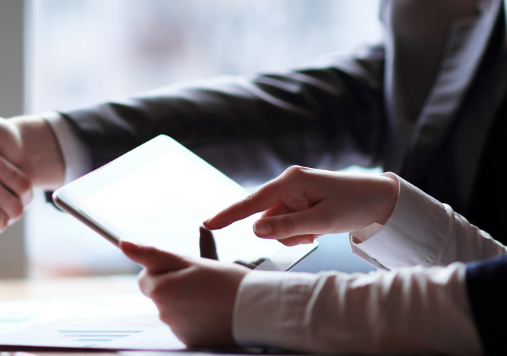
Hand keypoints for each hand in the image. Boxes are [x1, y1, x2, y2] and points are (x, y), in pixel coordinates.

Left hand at [121, 240, 248, 346]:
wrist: (257, 312)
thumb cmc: (226, 282)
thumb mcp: (190, 261)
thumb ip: (152, 254)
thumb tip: (123, 244)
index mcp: (160, 290)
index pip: (146, 276)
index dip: (166, 269)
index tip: (187, 270)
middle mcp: (163, 314)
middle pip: (160, 293)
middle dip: (176, 286)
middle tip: (203, 282)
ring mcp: (177, 330)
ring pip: (174, 309)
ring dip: (187, 302)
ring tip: (213, 297)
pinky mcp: (191, 342)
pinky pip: (187, 325)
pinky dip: (197, 318)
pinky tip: (215, 312)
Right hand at [204, 166, 398, 245]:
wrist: (378, 199)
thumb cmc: (354, 205)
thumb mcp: (322, 221)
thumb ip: (287, 227)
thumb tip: (254, 230)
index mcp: (291, 181)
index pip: (253, 201)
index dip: (229, 214)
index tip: (209, 223)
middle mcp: (287, 183)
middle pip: (265, 219)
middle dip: (285, 232)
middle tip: (313, 231)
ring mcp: (291, 193)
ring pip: (274, 225)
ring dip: (293, 234)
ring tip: (318, 228)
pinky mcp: (296, 201)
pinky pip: (285, 224)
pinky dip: (298, 231)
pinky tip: (317, 225)